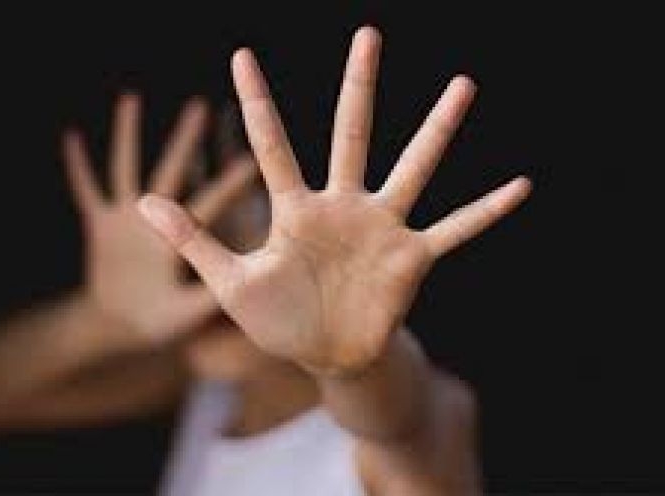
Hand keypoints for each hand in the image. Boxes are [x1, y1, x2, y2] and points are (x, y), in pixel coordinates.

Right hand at [63, 95, 256, 342]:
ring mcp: (126, 220)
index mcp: (184, 242)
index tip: (250, 156)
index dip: (229, 182)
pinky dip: (78, 168)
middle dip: (186, 141)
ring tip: (131, 100)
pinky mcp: (100, 227)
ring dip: (129, 137)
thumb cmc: (162, 324)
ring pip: (126, 168)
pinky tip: (72, 138)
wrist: (124, 327)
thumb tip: (237, 293)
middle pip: (173, 172)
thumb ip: (206, 303)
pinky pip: (86, 191)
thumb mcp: (185, 316)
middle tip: (203, 107)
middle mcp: (155, 222)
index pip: (211, 204)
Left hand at [139, 27, 530, 375]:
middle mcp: (342, 205)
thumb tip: (144, 203)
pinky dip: (485, 210)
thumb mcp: (231, 283)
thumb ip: (193, 241)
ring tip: (462, 85)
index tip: (240, 55)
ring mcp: (380, 227)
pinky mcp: (411, 257)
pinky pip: (456, 228)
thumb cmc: (279, 320)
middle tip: (367, 32)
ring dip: (437, 129)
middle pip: (350, 132)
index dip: (256, 102)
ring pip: (413, 166)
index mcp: (295, 210)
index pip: (272, 145)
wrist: (326, 356)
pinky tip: (520, 185)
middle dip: (358, 84)